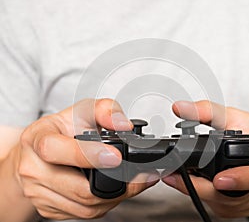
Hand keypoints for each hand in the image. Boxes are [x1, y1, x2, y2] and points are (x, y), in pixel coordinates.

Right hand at [16, 99, 157, 219]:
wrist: (38, 151)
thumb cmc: (62, 130)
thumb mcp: (83, 109)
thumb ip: (106, 110)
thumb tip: (124, 125)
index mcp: (37, 138)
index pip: (54, 150)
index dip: (87, 155)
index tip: (115, 156)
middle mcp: (33, 169)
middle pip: (77, 188)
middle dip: (116, 184)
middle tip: (142, 175)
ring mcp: (39, 193)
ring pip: (85, 206)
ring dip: (116, 197)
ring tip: (135, 183)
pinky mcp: (49, 209)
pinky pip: (83, 213)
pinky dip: (106, 204)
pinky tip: (117, 191)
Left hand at [163, 100, 248, 217]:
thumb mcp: (237, 116)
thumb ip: (207, 111)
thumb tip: (180, 108)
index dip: (247, 178)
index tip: (219, 179)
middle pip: (243, 195)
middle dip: (206, 189)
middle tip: (178, 178)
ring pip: (234, 206)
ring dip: (203, 195)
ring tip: (179, 180)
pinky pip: (232, 209)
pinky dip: (210, 199)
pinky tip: (195, 186)